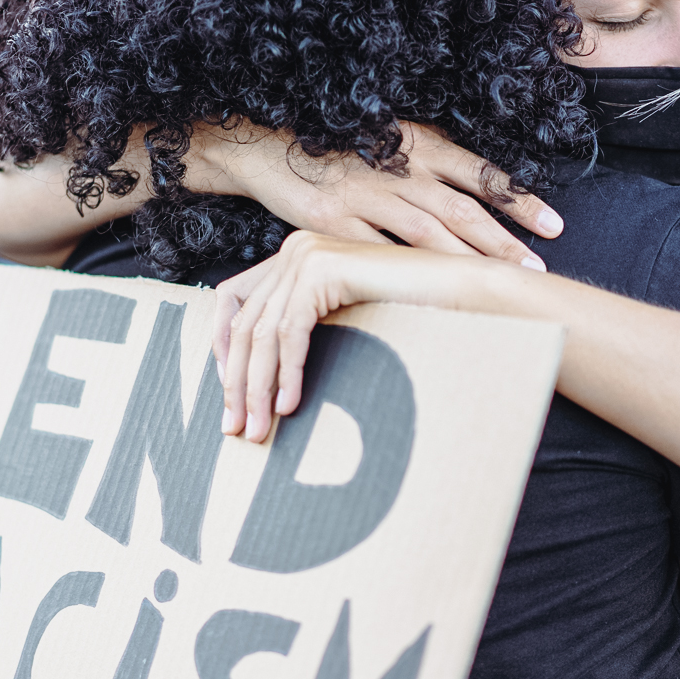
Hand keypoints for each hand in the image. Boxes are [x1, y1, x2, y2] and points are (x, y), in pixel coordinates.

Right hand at [188, 120, 561, 268]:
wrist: (267, 146)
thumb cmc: (338, 151)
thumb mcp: (390, 146)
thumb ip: (428, 174)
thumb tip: (474, 210)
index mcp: (417, 144)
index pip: (479, 173)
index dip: (519, 200)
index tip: (556, 226)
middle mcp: (396, 165)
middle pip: (460, 208)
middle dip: (502, 242)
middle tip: (537, 271)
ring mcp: (364, 193)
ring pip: (425, 232)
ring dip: (464, 262)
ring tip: (497, 288)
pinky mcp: (331, 220)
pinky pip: (375, 254)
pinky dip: (404, 276)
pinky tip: (428, 296)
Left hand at [213, 230, 501, 441]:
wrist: (458, 290)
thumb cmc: (410, 311)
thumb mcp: (343, 318)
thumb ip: (305, 327)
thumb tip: (262, 379)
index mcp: (293, 256)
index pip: (232, 300)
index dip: (220, 346)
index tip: (227, 392)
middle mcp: (293, 249)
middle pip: (244, 324)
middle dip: (236, 382)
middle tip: (236, 427)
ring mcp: (305, 256)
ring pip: (263, 334)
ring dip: (257, 388)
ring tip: (260, 429)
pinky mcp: (321, 271)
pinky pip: (290, 333)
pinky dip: (286, 374)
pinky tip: (289, 406)